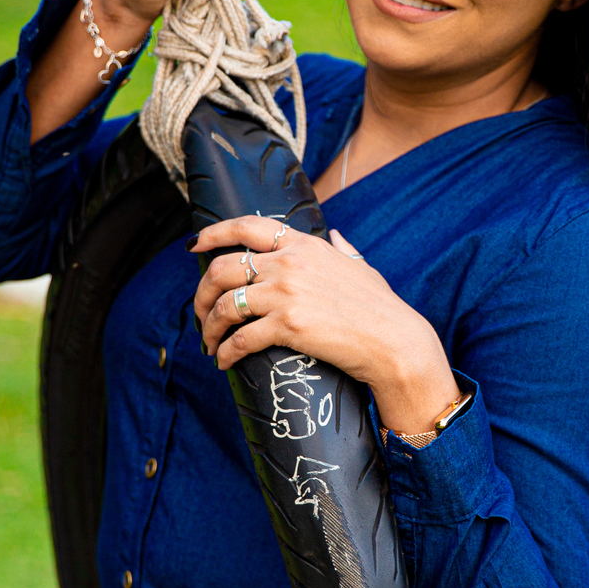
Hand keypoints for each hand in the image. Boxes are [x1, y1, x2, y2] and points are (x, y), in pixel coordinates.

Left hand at [191, 217, 459, 434]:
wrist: (394, 341)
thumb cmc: (380, 307)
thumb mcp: (360, 267)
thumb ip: (342, 249)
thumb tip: (337, 235)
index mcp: (303, 244)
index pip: (246, 226)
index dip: (213, 233)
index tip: (195, 245)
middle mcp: (289, 263)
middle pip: (222, 268)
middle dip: (202, 292)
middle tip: (199, 311)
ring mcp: (286, 294)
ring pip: (224, 305)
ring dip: (209, 326)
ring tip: (209, 343)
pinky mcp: (287, 326)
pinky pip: (240, 338)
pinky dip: (225, 352)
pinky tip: (223, 361)